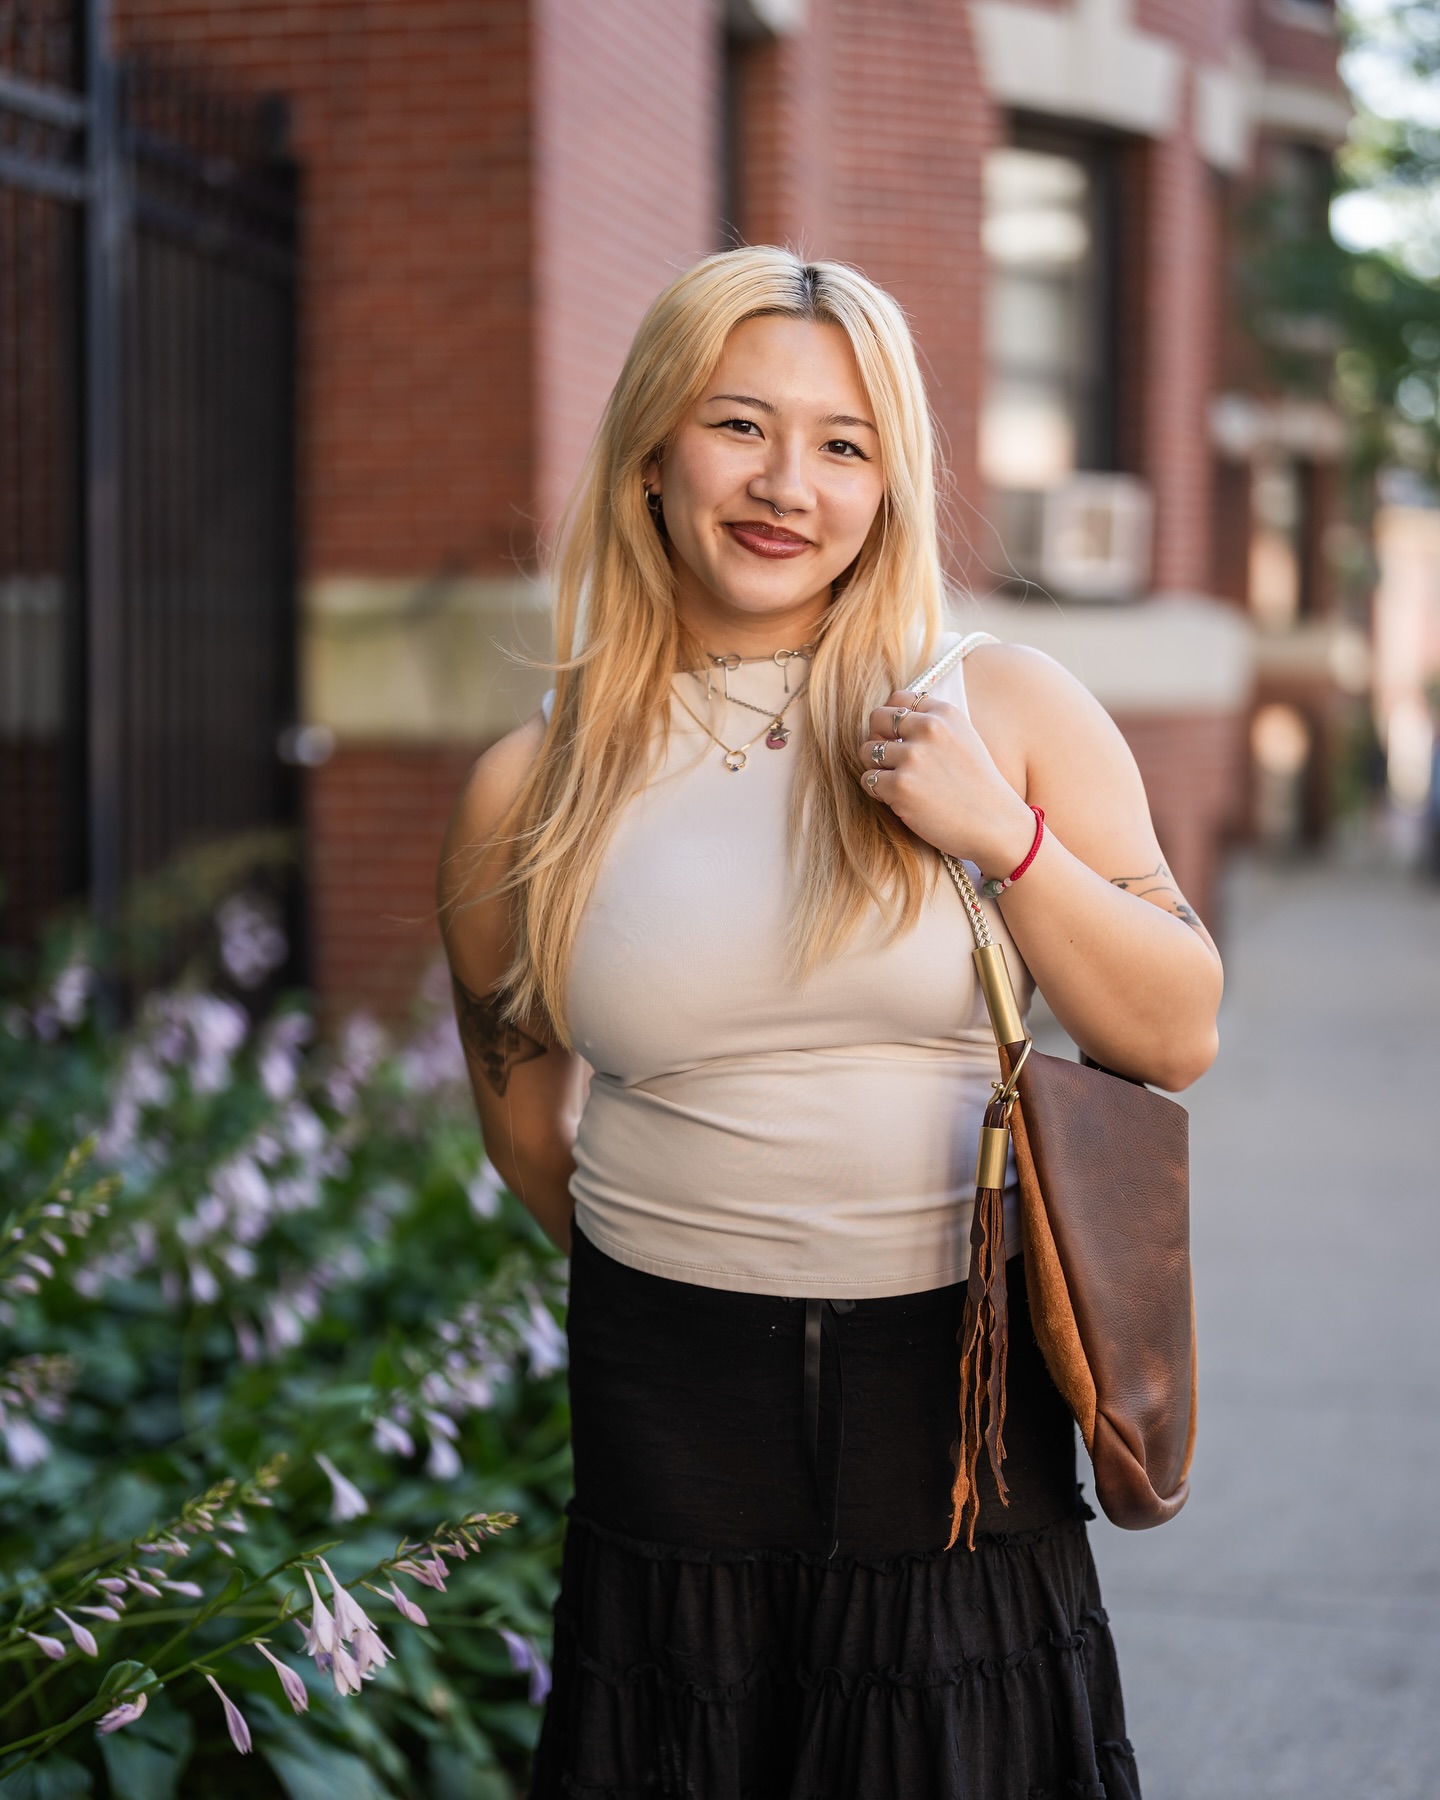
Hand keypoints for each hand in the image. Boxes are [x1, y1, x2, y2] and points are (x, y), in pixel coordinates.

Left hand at [860, 691, 1035, 877]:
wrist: (994, 824)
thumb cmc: (978, 787)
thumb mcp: (964, 739)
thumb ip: (933, 725)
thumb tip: (891, 719)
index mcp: (945, 714)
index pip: (898, 699)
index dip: (891, 719)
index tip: (897, 737)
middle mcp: (929, 729)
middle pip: (877, 719)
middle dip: (877, 738)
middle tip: (889, 760)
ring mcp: (913, 757)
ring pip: (867, 751)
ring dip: (875, 768)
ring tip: (897, 783)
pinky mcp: (901, 786)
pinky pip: (868, 780)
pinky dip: (877, 792)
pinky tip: (899, 800)